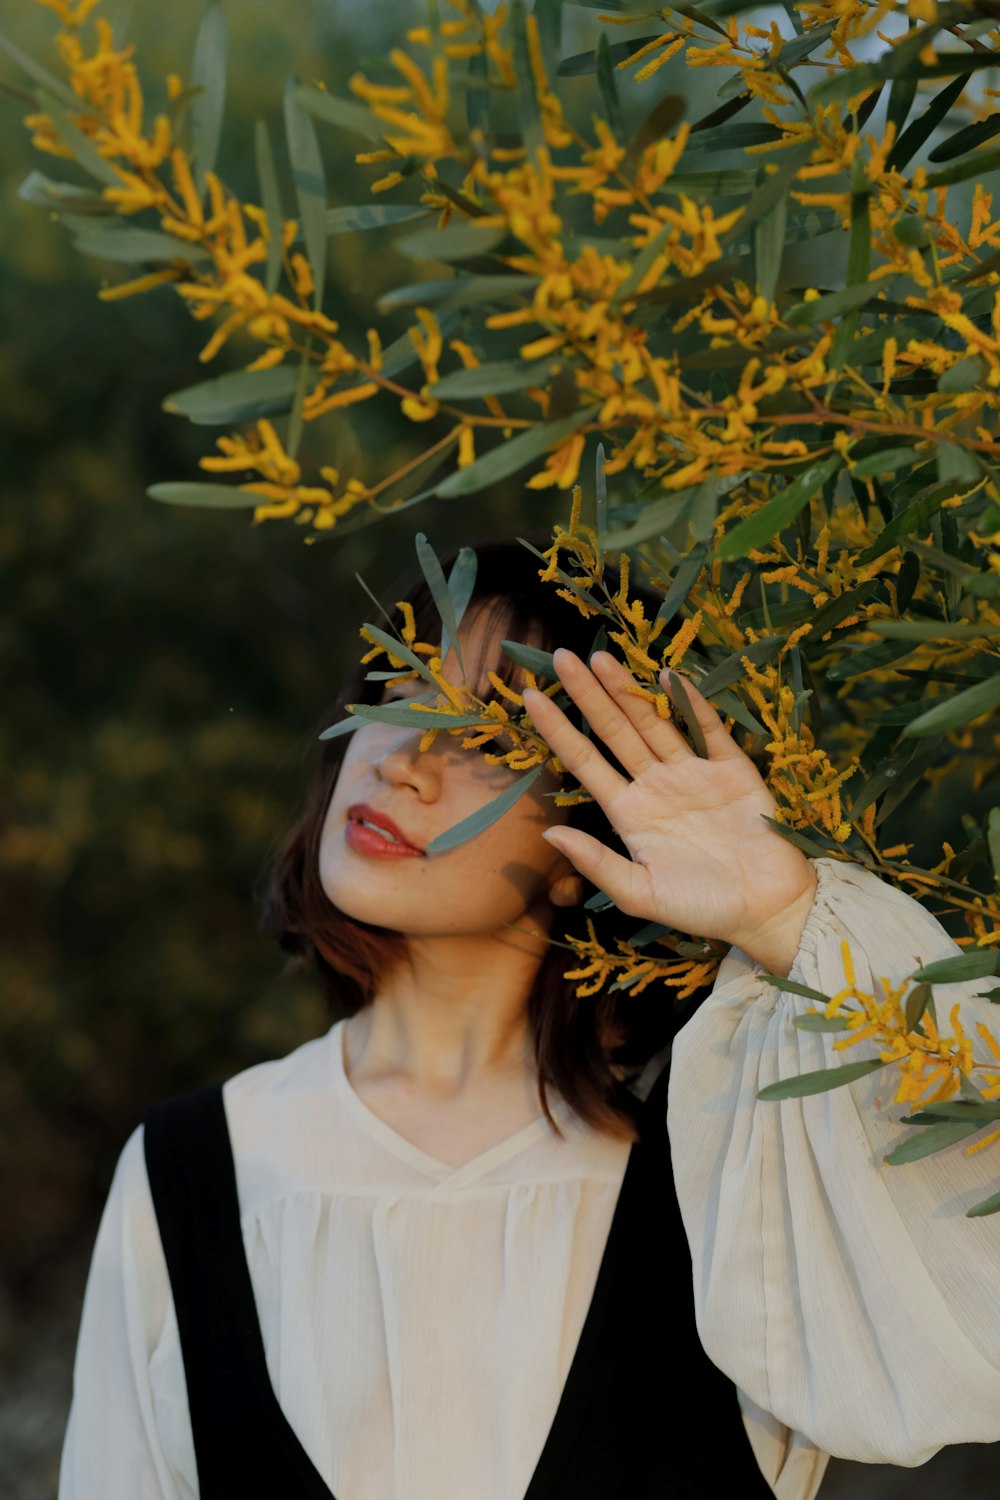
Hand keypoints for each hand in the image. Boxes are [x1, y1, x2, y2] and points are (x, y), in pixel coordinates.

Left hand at [524, 648, 817, 971]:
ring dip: (628, 690)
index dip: (558, 730)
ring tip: (601, 657)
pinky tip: (669, 676)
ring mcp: (692, 773)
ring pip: (653, 721)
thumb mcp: (640, 894)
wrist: (767, 909)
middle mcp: (655, 785)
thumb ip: (596, 863)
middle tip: (561, 657)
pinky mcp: (732, 768)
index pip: (585, 761)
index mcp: (629, 813)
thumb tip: (548, 835)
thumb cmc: (701, 908)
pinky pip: (707, 729)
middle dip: (588, 694)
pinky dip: (691, 702)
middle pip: (614, 730)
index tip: (532, 698)